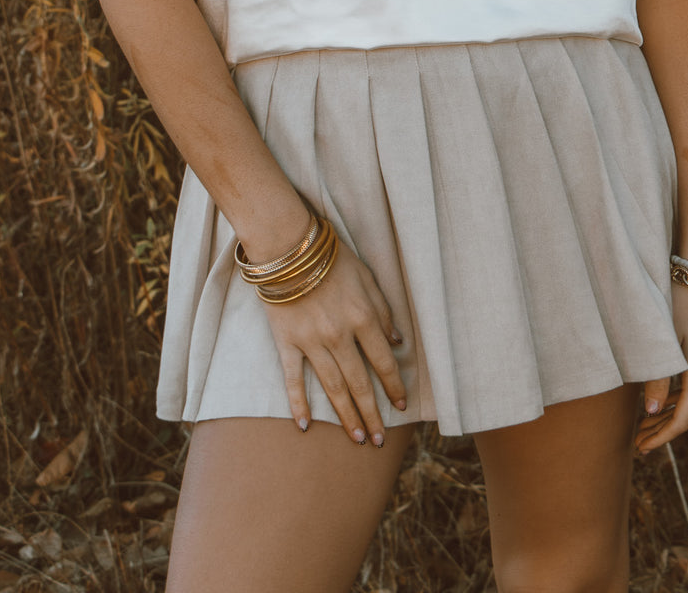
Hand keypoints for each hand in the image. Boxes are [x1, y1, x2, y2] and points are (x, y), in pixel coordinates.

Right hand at [261, 244, 407, 446]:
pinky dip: (298, 403)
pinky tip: (305, 425)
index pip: (383, 361)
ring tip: (357, 438)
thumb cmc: (331, 257)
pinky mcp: (287, 342)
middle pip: (360, 383)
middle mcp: (340, 335)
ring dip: (346, 416)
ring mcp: (312, 341)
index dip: (394, 386)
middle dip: (372, 414)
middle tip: (379, 440)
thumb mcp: (367, 277)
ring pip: (333, 387)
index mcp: (363, 317)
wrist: (288, 246)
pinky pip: (293, 379)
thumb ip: (383, 310)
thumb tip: (397, 341)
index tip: (401, 405)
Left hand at [635, 283, 687, 454]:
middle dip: (663, 430)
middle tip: (637, 443)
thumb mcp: (663, 340)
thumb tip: (651, 414)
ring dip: (672, 416)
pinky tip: (663, 405)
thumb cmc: (679, 303)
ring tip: (645, 427)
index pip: (682, 420)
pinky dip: (681, 401)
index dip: (661, 438)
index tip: (642, 449)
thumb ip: (656, 378)